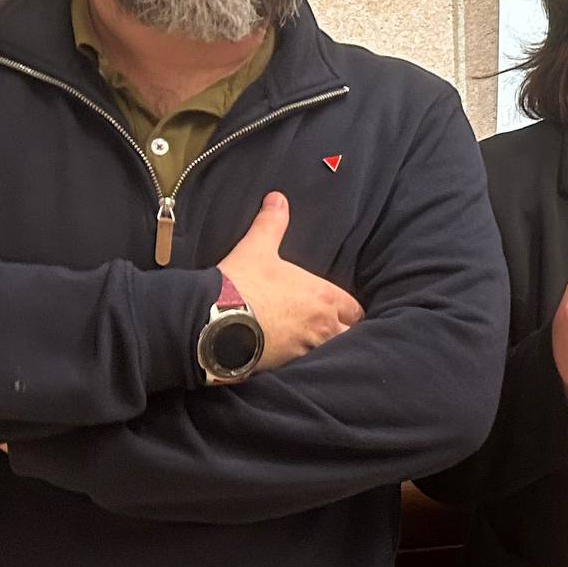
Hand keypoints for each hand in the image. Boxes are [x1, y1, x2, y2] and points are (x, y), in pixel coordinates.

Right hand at [218, 192, 363, 372]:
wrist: (212, 319)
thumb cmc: (240, 283)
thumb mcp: (257, 247)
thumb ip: (272, 223)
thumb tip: (277, 198)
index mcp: (323, 297)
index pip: (355, 309)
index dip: (350, 310)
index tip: (344, 311)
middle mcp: (322, 326)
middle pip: (349, 335)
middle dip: (344, 333)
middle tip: (333, 330)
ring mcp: (306, 349)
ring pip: (331, 353)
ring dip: (326, 349)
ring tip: (315, 346)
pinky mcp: (287, 367)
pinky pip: (306, 368)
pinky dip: (304, 364)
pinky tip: (294, 360)